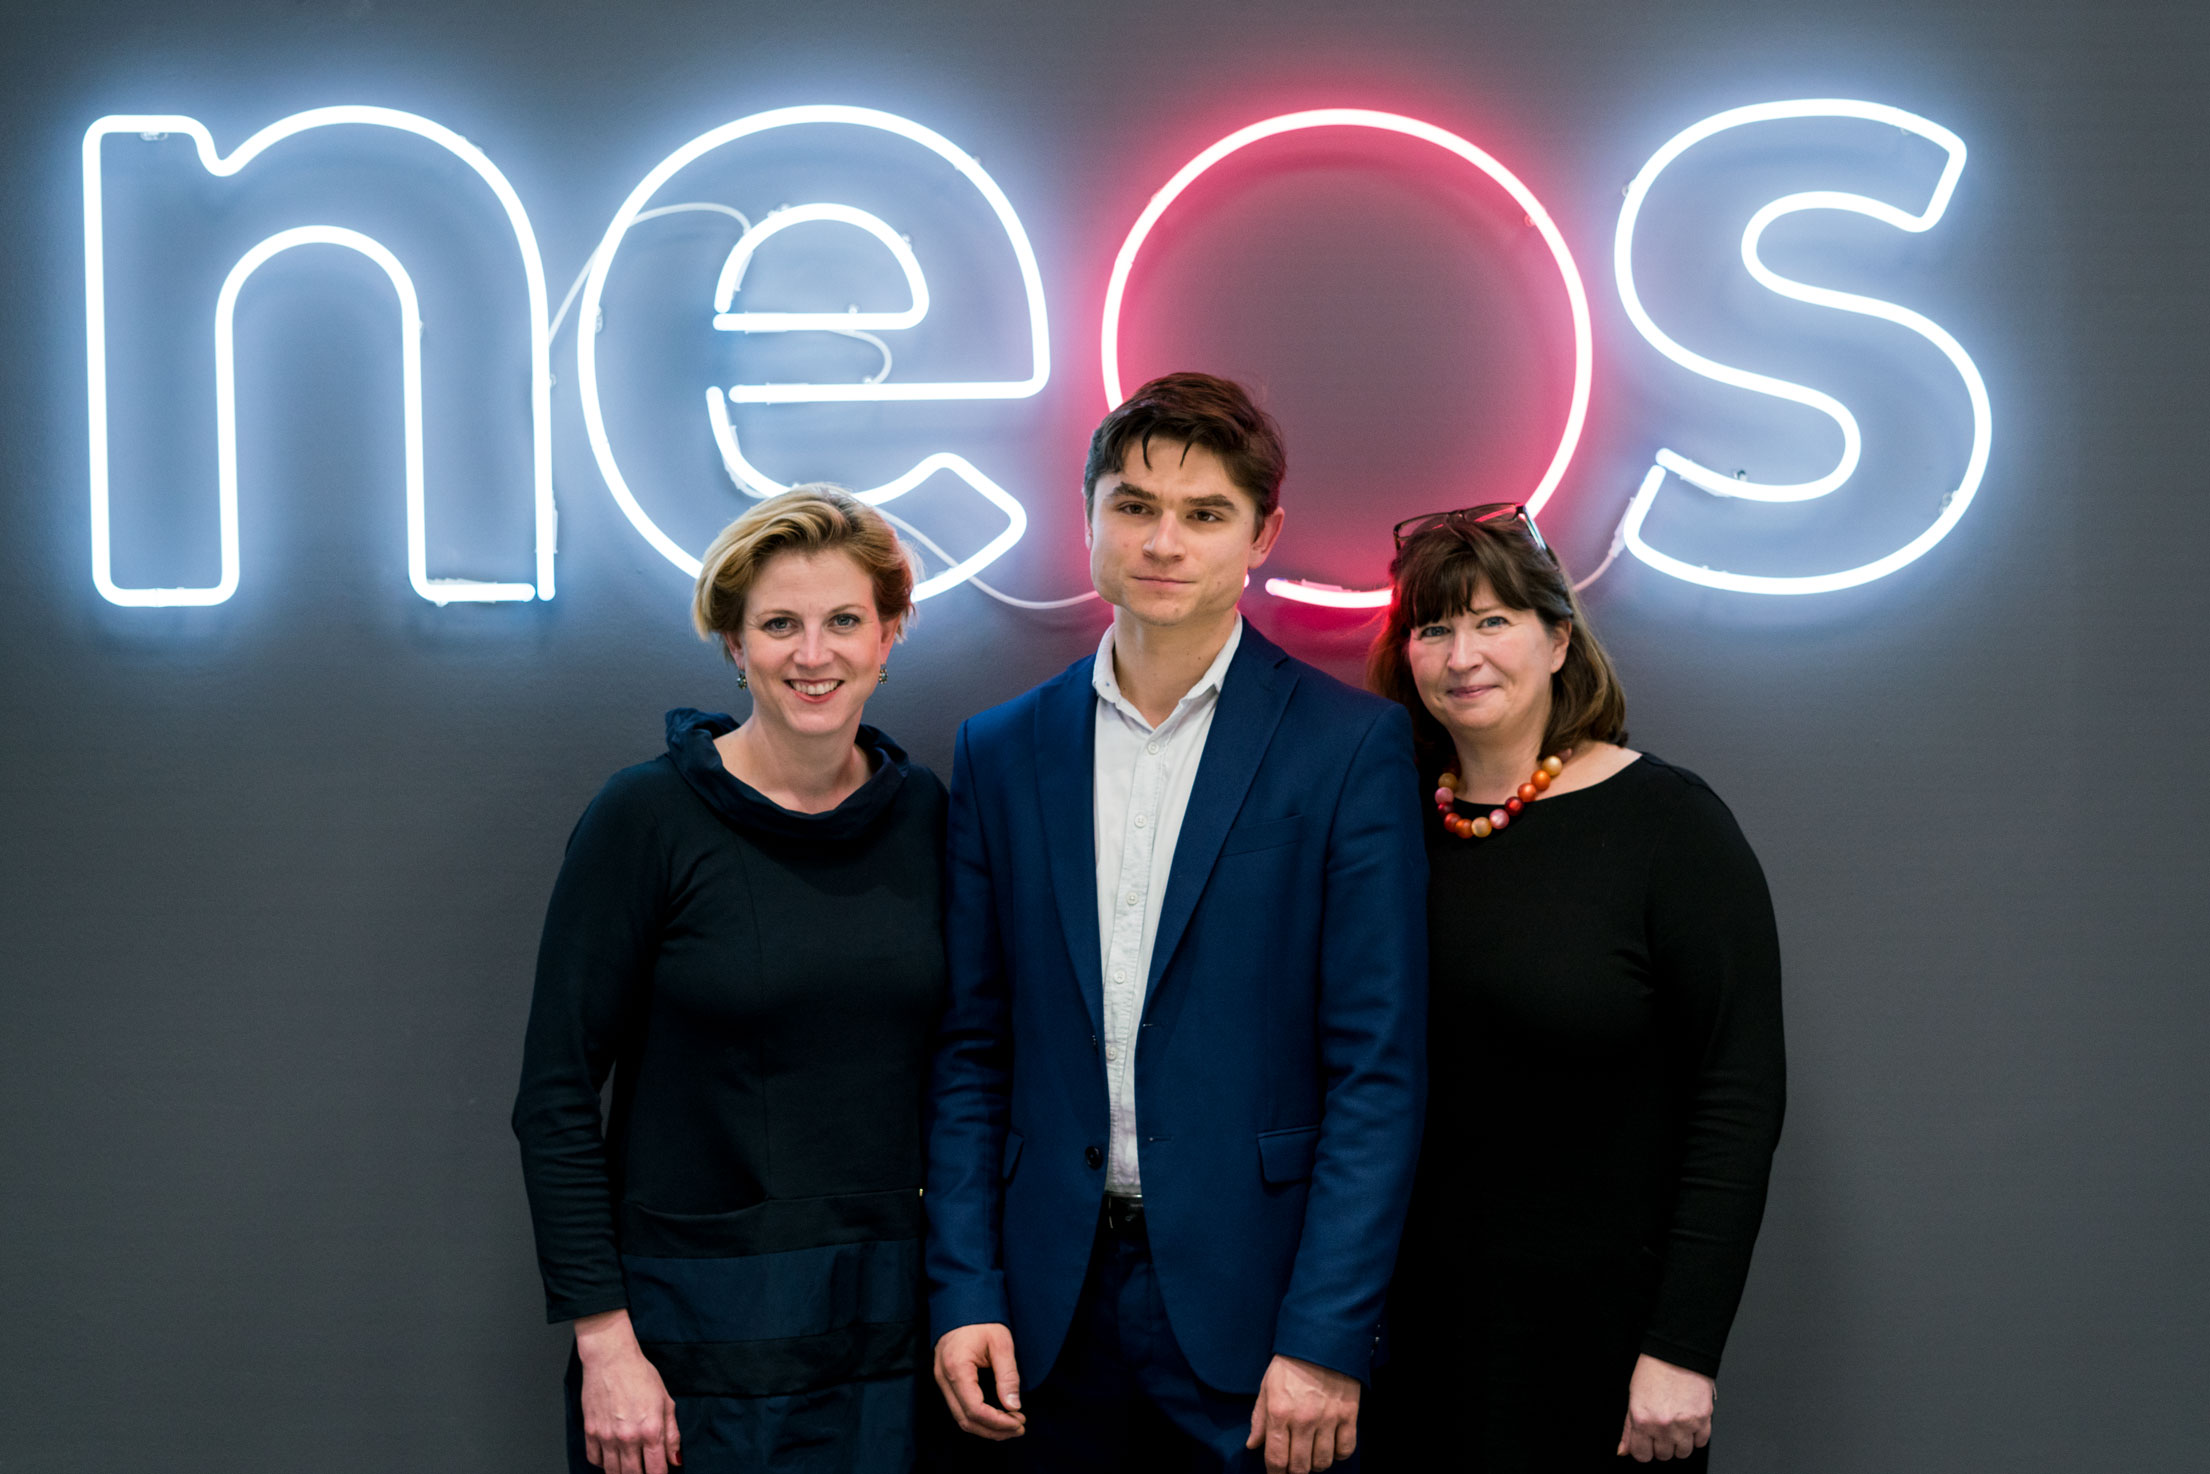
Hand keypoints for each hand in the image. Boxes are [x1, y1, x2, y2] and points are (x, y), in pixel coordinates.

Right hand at [574, 1310, 680, 1473]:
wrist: (611, 1358)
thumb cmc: (640, 1375)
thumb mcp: (666, 1401)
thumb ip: (672, 1434)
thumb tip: (675, 1460)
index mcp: (651, 1430)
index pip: (656, 1471)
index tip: (661, 1472)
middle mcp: (628, 1437)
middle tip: (644, 1468)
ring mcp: (607, 1436)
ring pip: (613, 1472)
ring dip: (622, 1473)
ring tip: (629, 1466)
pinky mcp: (590, 1431)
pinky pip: (594, 1460)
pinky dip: (603, 1463)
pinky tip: (612, 1455)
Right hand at [933, 1323, 1025, 1439]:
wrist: (961, 1300)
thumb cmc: (981, 1318)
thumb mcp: (1001, 1343)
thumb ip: (1008, 1376)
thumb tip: (1014, 1406)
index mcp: (957, 1368)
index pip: (975, 1409)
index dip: (998, 1422)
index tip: (1019, 1423)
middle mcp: (944, 1378)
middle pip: (965, 1419)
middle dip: (994, 1430)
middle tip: (1019, 1428)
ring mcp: (941, 1380)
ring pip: (960, 1417)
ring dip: (986, 1427)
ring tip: (1011, 1425)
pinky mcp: (945, 1380)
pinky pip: (958, 1407)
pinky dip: (978, 1417)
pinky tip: (996, 1416)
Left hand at [1246, 1354, 1359, 1472]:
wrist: (1321, 1340)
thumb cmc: (1290, 1363)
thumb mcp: (1266, 1386)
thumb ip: (1259, 1418)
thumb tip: (1253, 1445)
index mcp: (1279, 1412)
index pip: (1276, 1459)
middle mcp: (1303, 1419)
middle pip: (1300, 1467)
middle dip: (1295, 1472)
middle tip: (1294, 1466)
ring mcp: (1328, 1418)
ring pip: (1322, 1462)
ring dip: (1316, 1464)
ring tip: (1312, 1455)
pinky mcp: (1348, 1414)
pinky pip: (1346, 1449)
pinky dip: (1339, 1454)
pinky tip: (1331, 1446)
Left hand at [1616, 1353, 1713, 1461]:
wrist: (1677, 1353)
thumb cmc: (1653, 1370)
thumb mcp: (1633, 1397)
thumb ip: (1628, 1428)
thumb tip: (1624, 1450)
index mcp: (1642, 1420)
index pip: (1642, 1455)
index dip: (1644, 1450)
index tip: (1646, 1443)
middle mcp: (1663, 1425)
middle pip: (1664, 1455)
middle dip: (1662, 1445)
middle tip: (1662, 1429)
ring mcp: (1685, 1424)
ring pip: (1683, 1452)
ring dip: (1680, 1443)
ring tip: (1676, 1426)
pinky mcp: (1703, 1419)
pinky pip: (1701, 1442)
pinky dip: (1696, 1436)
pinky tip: (1689, 1422)